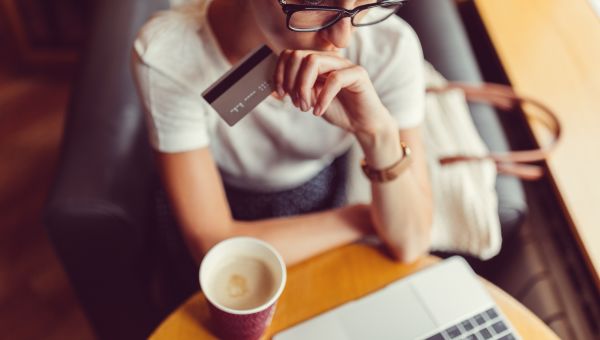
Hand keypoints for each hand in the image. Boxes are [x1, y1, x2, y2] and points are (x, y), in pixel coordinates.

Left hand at [273, 50, 395, 141]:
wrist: (362, 123)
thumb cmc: (338, 110)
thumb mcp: (310, 100)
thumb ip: (295, 91)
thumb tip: (274, 89)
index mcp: (317, 62)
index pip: (291, 54)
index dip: (281, 72)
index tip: (281, 93)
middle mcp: (330, 59)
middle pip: (300, 56)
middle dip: (292, 81)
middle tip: (296, 103)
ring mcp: (344, 64)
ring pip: (314, 62)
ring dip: (304, 87)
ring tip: (306, 107)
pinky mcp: (358, 74)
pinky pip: (335, 79)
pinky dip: (322, 97)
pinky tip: (318, 111)